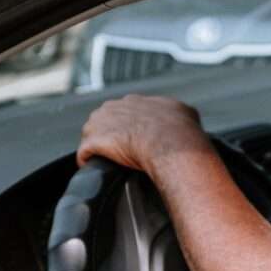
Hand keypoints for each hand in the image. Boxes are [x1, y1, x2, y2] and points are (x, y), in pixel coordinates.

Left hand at [78, 95, 210, 169]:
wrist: (170, 143)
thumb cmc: (180, 131)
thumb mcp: (185, 113)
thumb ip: (178, 113)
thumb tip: (185, 118)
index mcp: (135, 101)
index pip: (124, 112)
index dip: (128, 128)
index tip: (134, 140)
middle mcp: (115, 107)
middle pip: (104, 122)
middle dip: (110, 136)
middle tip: (121, 153)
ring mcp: (101, 123)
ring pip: (92, 136)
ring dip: (97, 148)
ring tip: (106, 162)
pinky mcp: (93, 141)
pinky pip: (84, 154)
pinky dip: (88, 162)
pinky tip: (95, 169)